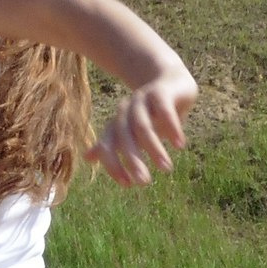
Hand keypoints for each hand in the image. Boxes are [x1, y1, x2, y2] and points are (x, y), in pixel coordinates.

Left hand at [87, 70, 197, 186]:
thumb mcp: (131, 131)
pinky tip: (179, 145)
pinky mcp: (161, 92)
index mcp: (117, 123)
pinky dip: (172, 128)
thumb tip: (87, 158)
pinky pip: (164, 111)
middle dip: (133, 161)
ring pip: (143, 126)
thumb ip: (111, 145)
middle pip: (125, 137)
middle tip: (144, 181)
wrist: (170, 83)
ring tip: (166, 168)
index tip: (128, 185)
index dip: (114, 165)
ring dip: (154, 149)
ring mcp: (142, 100)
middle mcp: (126, 111)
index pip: (108, 146)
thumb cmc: (150, 113)